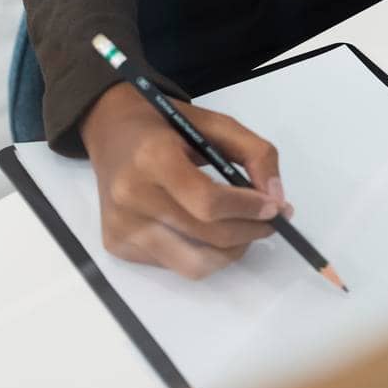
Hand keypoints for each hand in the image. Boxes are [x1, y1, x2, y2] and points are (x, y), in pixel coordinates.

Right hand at [80, 81, 294, 279]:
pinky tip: (207, 231)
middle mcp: (131, 197)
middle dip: (249, 232)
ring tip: (245, 231)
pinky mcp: (117, 247)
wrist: (110, 130)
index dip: (247, 209)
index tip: (275, 206)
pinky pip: (174, 265)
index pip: (208, 201)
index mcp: (152, 157)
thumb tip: (276, 198)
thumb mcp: (213, 122)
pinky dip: (202, 254)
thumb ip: (253, 152)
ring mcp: (122, 227)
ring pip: (193, 265)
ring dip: (230, 252)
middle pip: (205, 236)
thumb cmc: (165, 124)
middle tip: (270, 221)